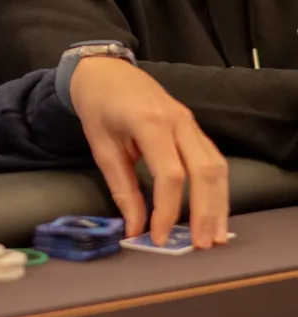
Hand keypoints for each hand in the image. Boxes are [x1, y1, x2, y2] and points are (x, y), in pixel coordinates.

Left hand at [70, 57, 228, 248]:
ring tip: (215, 235)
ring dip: (220, 203)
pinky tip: (214, 210)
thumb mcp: (100, 145)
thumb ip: (121, 187)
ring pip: (217, 166)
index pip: (171, 175)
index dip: (167, 210)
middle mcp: (178, 121)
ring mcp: (190, 121)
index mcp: (149, 123)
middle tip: (200, 245)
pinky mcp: (194, 126)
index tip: (159, 237)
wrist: (105, 70)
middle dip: (205, 212)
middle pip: (204, 172)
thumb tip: (134, 227)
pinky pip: (214, 159)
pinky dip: (217, 187)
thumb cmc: (97, 105)